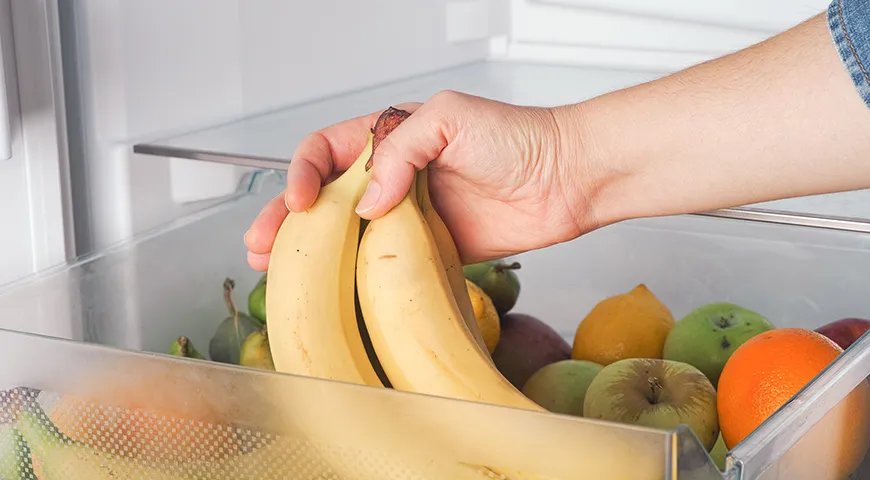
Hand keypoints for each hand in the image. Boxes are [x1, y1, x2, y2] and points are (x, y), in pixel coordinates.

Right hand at [244, 91, 595, 271]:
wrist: (566, 180)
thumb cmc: (518, 137)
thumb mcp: (450, 118)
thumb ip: (400, 151)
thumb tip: (368, 204)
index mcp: (390, 137)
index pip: (327, 152)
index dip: (303, 174)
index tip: (300, 200)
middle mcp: (394, 177)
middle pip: (325, 198)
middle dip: (288, 219)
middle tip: (263, 244)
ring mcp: (410, 216)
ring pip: (348, 235)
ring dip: (313, 252)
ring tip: (280, 269)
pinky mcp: (431, 250)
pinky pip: (385, 263)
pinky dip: (357, 275)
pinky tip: (337, 287)